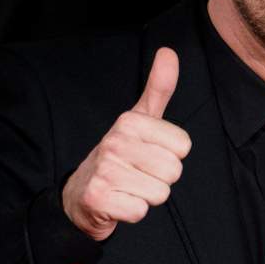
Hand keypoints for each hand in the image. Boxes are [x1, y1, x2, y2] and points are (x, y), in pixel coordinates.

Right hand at [61, 47, 190, 240]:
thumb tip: (169, 52)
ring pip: (160, 193)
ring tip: (129, 186)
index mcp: (130, 121)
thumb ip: (158, 88)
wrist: (81, 194)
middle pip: (173, 171)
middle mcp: (115, 142)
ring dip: (147, 196)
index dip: (171, 155)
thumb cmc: (120, 155)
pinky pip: (140, 211)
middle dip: (161, 178)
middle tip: (139, 173)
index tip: (149, 154)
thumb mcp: (140, 119)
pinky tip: (118, 201)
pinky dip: (132, 212)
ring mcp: (105, 170)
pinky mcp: (99, 198)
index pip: (183, 146)